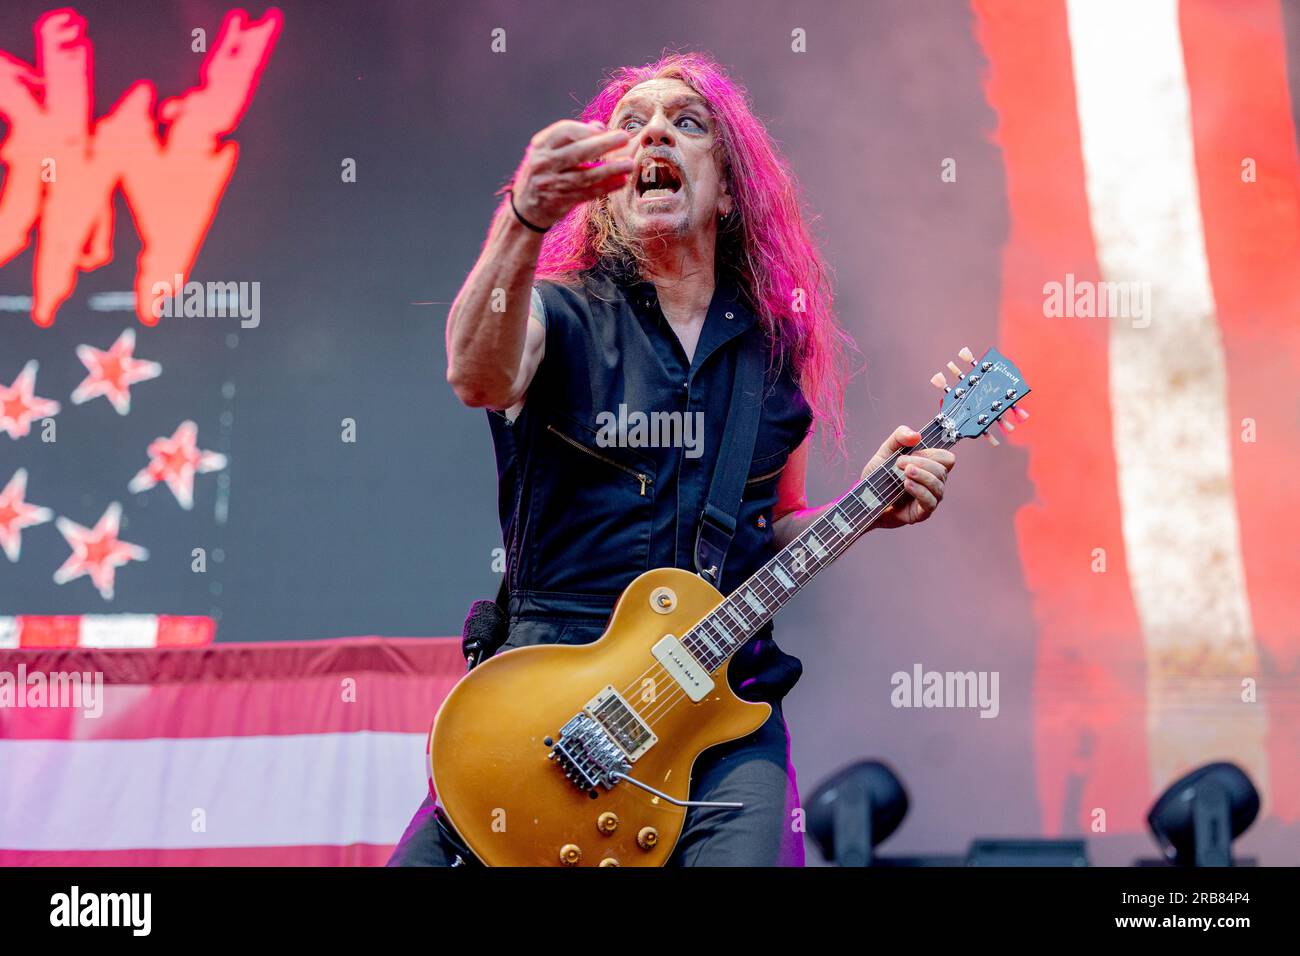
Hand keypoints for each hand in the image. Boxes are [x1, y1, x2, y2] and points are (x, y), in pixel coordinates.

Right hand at [510, 120, 634, 228]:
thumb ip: (570, 138)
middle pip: (577, 152)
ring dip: (610, 169)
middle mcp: (544, 164)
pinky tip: (621, 181)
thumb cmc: (542, 172)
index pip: (564, 131)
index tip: (605, 129)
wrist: (524, 208)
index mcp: (540, 146)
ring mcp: (552, 184)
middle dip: (603, 144)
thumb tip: (599, 127)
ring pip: (585, 175)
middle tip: (624, 137)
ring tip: (629, 164)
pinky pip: (588, 193)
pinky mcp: (562, 202)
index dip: (586, 129)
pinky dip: (606, 187)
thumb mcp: (547, 151)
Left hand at [862, 425, 955, 528]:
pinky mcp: (921, 513)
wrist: (864, 499)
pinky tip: (907, 484)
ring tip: (904, 473)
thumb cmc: (878, 476)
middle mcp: (932, 482)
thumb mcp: (885, 451)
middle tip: (900, 463)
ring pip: (938, 486)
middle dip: (922, 463)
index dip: (933, 454)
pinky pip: (930, 502)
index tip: (913, 452)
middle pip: (942, 470)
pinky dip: (920, 491)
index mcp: (929, 467)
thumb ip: (900, 436)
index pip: (947, 459)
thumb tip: (916, 435)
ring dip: (922, 476)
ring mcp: (929, 498)